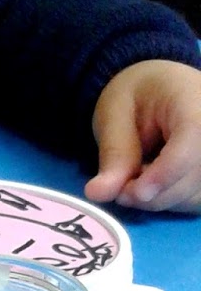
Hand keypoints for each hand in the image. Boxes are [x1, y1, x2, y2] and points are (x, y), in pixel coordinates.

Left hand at [86, 59, 200, 211]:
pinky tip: (155, 183)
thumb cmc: (137, 95)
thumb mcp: (114, 114)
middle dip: (150, 194)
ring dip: (157, 199)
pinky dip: (169, 201)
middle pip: (191, 177)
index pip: (191, 141)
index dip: (163, 174)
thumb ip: (114, 153)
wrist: (159, 89)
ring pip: (192, 196)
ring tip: (137, 177)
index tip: (130, 194)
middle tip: (118, 187)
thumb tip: (98, 193)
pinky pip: (193, 201)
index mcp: (194, 99)